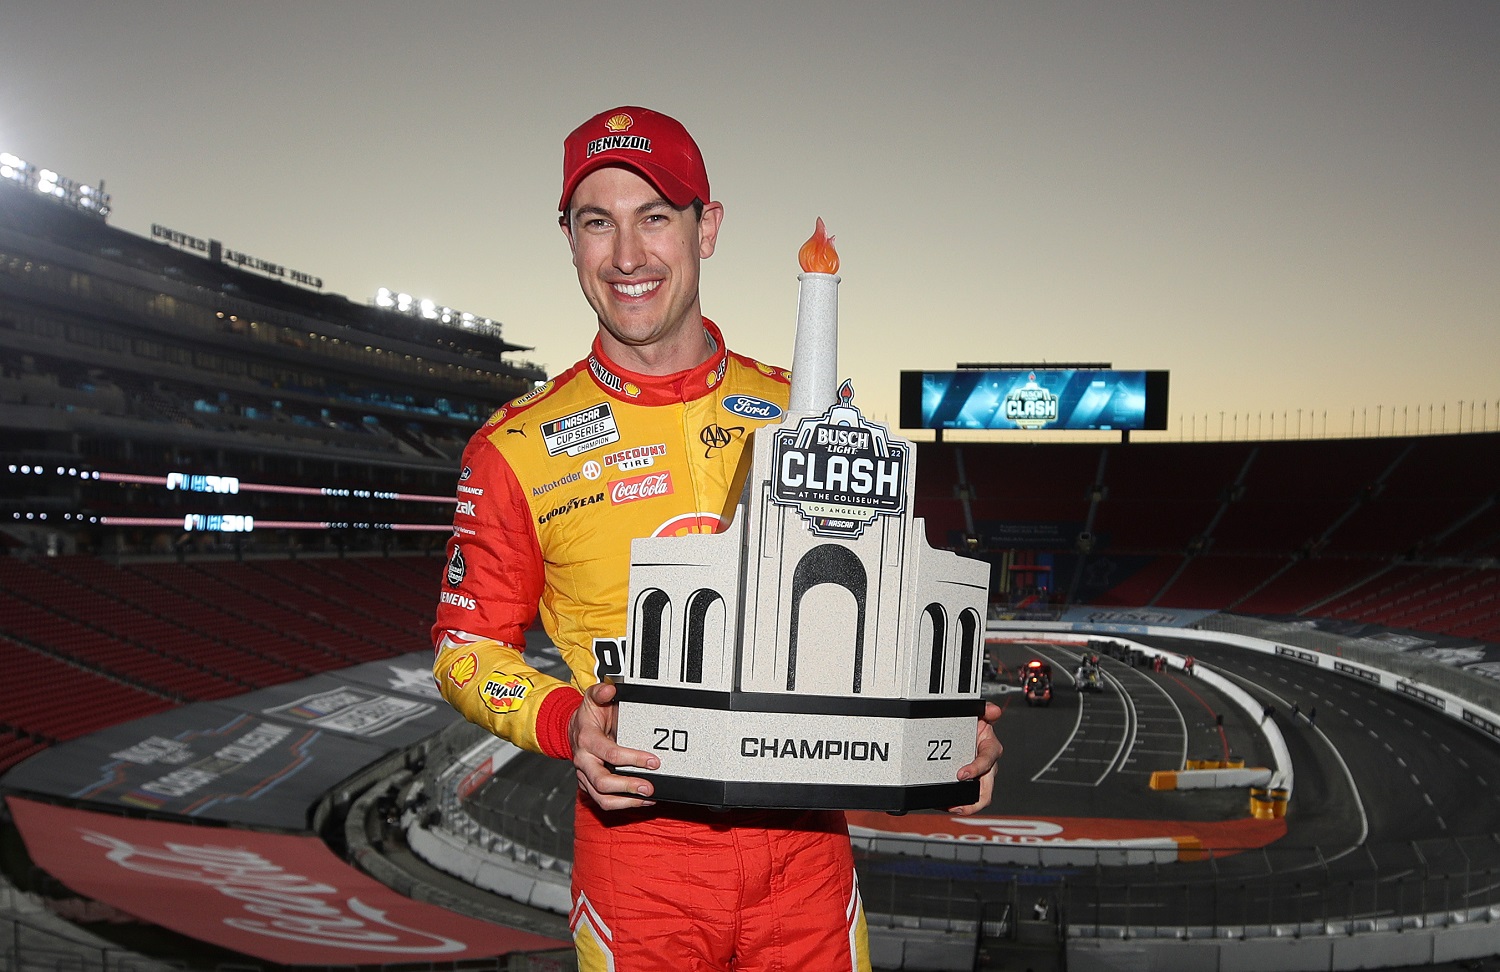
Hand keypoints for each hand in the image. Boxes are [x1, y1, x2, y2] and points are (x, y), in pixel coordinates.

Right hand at [569, 681, 660, 810]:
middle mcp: (584, 761)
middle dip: (628, 787)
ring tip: (648, 798)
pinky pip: (604, 801)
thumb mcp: (593, 698)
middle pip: (603, 782)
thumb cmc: (588, 716)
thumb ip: (601, 691)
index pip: (610, 753)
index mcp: (586, 740)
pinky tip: (641, 800)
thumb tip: (610, 688)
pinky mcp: (589, 785)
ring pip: (602, 798)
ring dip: (627, 801)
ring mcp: (585, 776)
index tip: (652, 761)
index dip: (633, 758)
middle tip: (649, 787)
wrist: (572, 729)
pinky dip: (623, 804)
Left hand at [949, 701, 1001, 815]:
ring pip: (976, 797)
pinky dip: (953, 800)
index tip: (962, 774)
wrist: (968, 727)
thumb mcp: (980, 713)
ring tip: (948, 807)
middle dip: (973, 801)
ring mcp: (977, 775)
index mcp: (991, 749)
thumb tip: (993, 710)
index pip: (987, 761)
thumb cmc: (975, 723)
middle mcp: (986, 765)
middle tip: (958, 805)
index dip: (976, 769)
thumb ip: (986, 710)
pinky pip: (964, 795)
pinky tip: (942, 801)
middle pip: (986, 790)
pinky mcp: (967, 781)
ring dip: (964, 805)